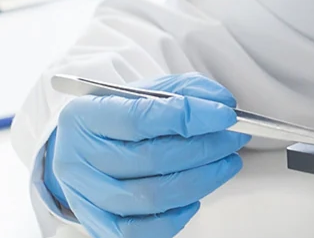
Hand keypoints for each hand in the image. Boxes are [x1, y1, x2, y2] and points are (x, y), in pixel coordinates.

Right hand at [45, 73, 249, 237]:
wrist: (87, 148)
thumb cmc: (122, 117)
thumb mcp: (149, 91)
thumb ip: (187, 90)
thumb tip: (222, 103)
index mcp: (85, 116)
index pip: (141, 117)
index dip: (189, 117)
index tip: (225, 116)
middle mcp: (78, 158)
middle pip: (152, 159)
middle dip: (205, 149)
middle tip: (235, 139)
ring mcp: (85, 196)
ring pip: (152, 197)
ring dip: (202, 180)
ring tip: (226, 163)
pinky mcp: (98, 224)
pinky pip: (141, 232)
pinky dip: (176, 216)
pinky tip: (195, 196)